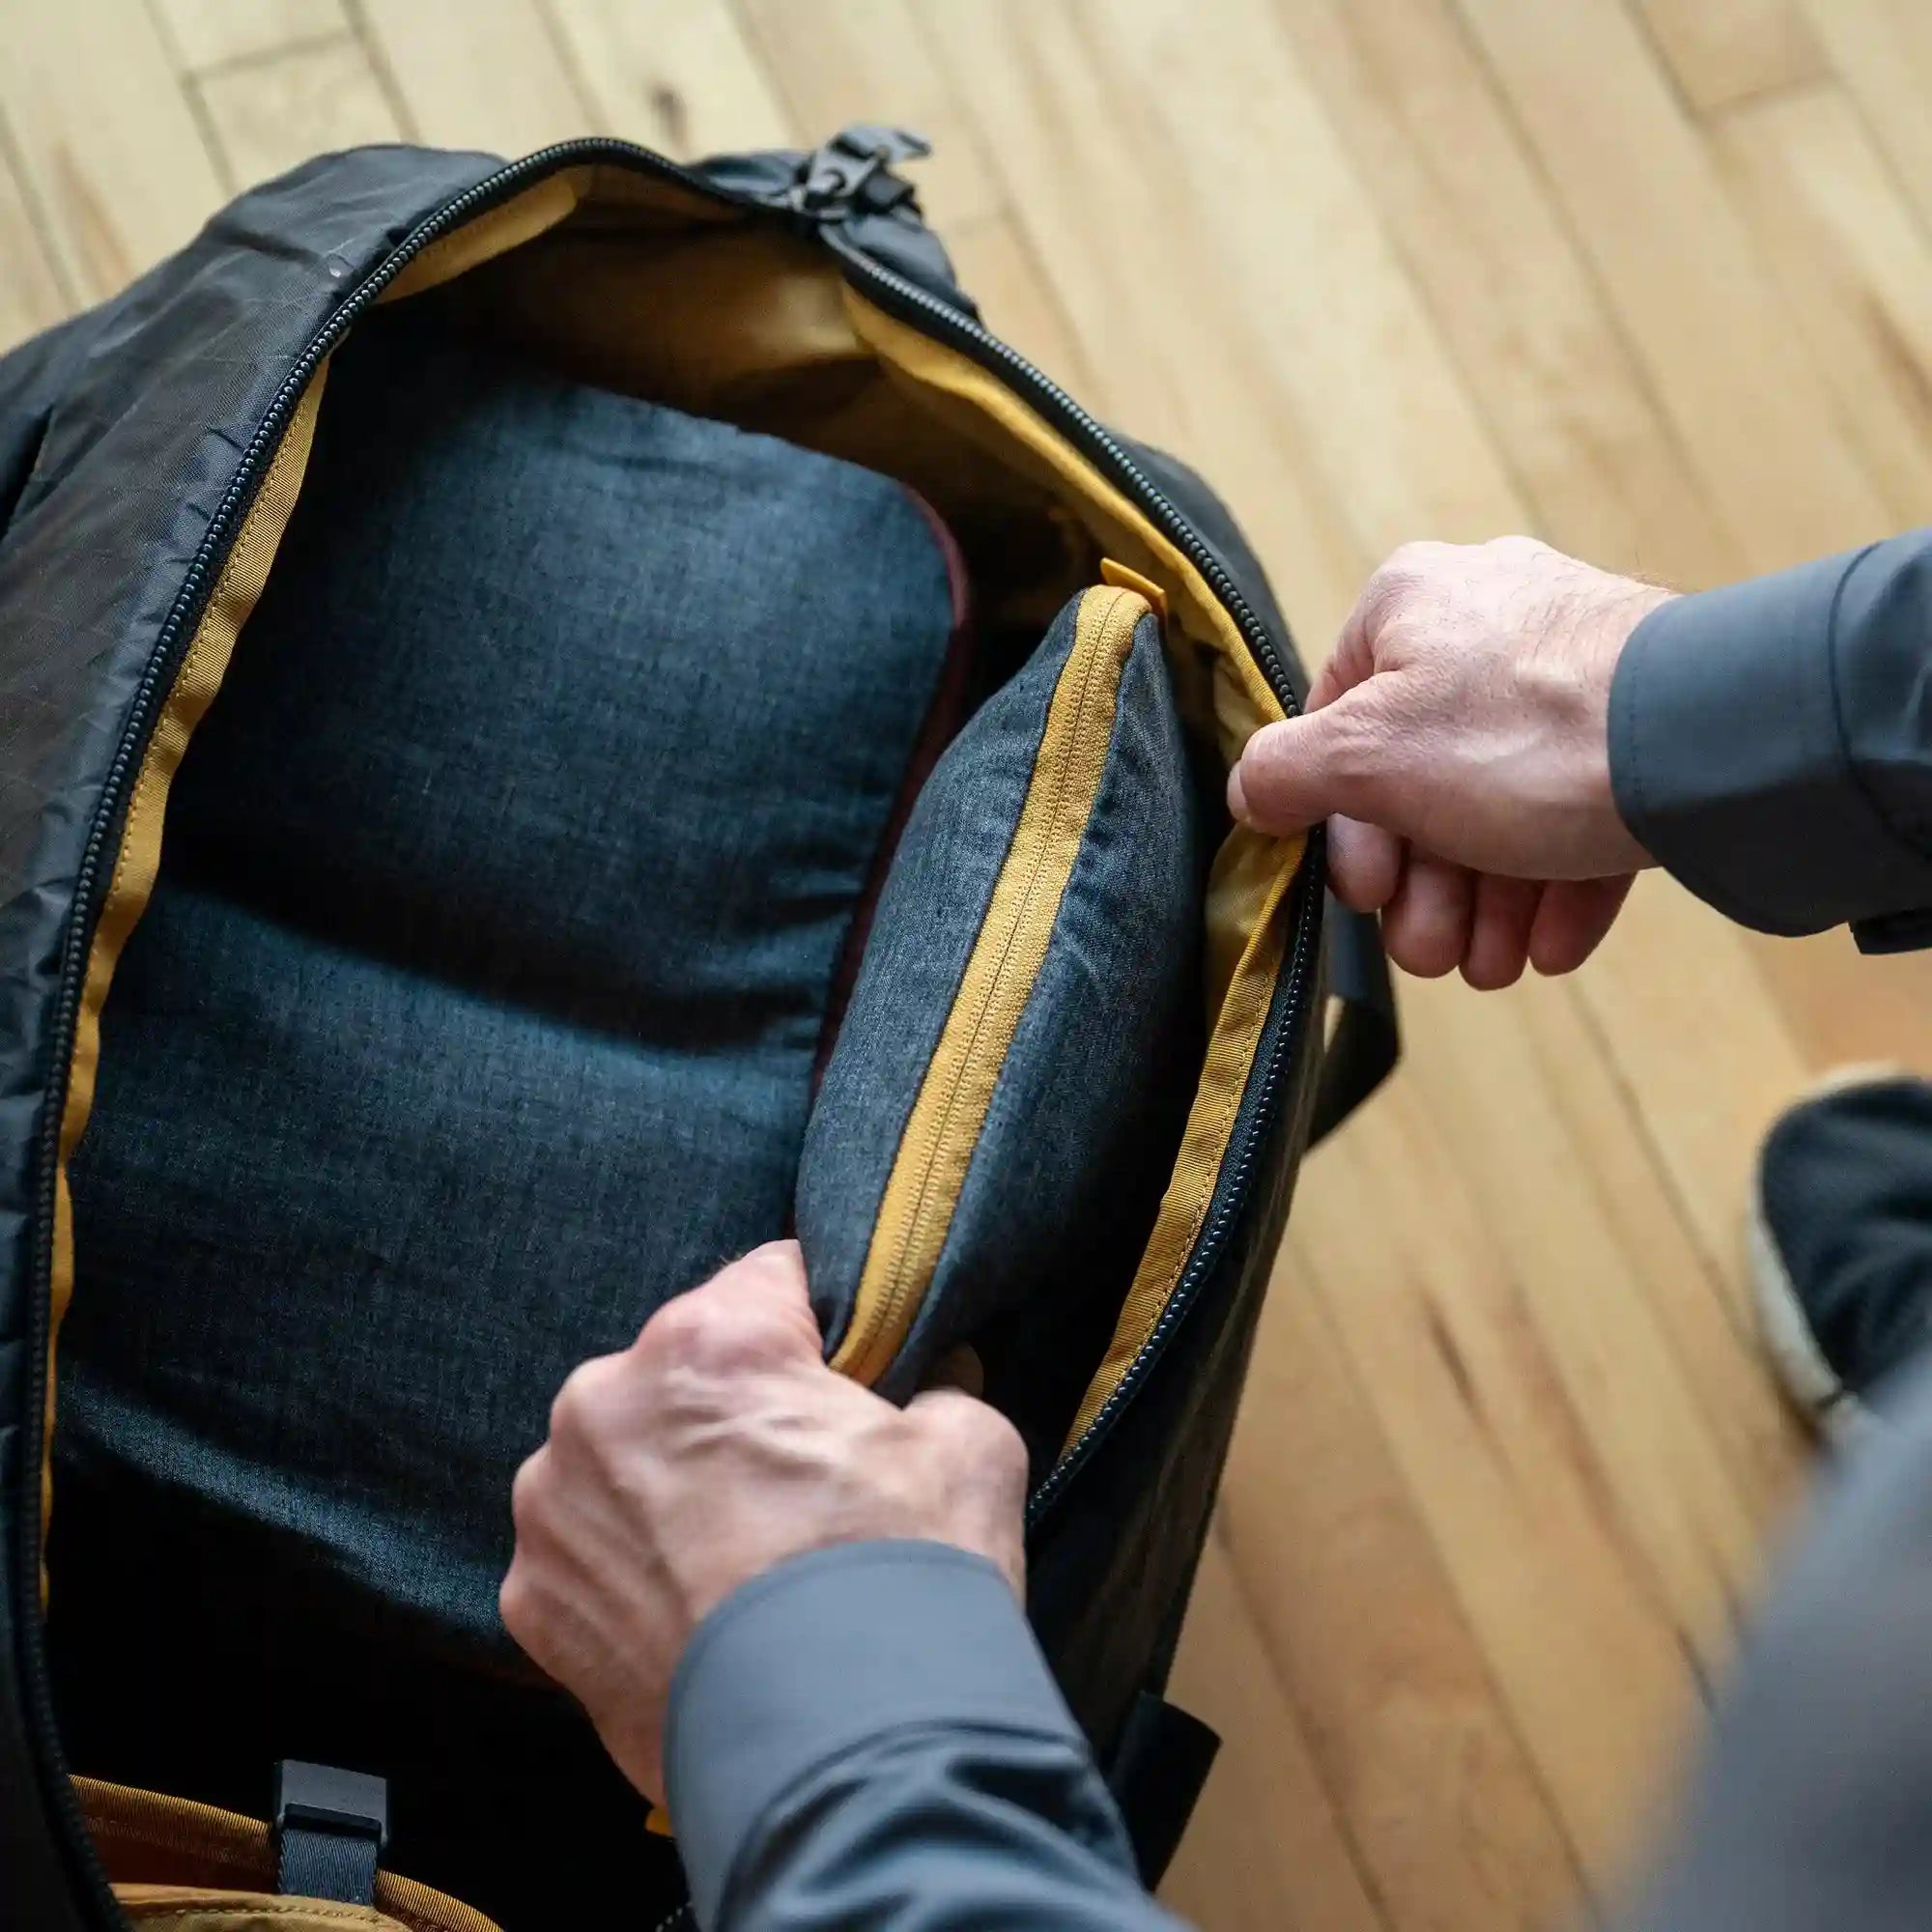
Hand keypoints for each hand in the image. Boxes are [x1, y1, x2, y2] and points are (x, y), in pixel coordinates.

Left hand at [499, 1240, 1027, 1801]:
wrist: (840, 1762)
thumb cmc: (902, 1584)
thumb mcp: (968, 1446)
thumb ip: (939, 1383)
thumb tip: (929, 1380)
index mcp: (708, 1343)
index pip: (767, 1278)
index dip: (818, 1322)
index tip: (844, 1367)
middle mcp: (605, 1403)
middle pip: (683, 1371)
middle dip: (735, 1410)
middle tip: (802, 1480)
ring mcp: (554, 1506)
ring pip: (624, 1459)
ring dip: (672, 1487)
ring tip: (745, 1559)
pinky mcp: (531, 1601)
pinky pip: (590, 1551)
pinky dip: (635, 1571)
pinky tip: (700, 1613)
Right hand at [1230, 536, 1673, 986]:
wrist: (1707, 741)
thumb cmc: (1522, 733)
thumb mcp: (1369, 757)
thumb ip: (1287, 774)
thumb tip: (1248, 790)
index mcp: (1408, 606)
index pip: (1338, 726)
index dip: (1345, 830)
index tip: (1366, 898)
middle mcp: (1487, 624)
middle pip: (1423, 781)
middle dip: (1426, 888)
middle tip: (1433, 955)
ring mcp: (1572, 672)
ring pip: (1501, 805)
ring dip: (1486, 903)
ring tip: (1496, 968)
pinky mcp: (1640, 725)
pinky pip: (1577, 807)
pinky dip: (1556, 882)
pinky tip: (1552, 947)